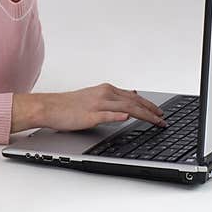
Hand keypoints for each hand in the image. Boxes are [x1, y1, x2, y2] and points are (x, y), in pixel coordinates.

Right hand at [28, 83, 166, 131]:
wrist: (48, 107)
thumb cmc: (68, 105)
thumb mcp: (94, 96)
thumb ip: (113, 96)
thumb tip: (132, 95)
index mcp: (105, 90)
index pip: (134, 97)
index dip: (149, 105)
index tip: (160, 113)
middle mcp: (104, 94)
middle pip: (134, 102)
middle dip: (152, 111)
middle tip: (163, 119)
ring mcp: (97, 105)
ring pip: (125, 107)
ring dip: (143, 114)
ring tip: (155, 121)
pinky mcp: (89, 115)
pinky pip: (106, 114)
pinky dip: (117, 115)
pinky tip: (126, 117)